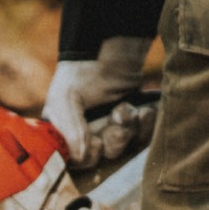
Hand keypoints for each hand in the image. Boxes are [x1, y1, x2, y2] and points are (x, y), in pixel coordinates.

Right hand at [42, 35, 152, 168]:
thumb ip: (70, 129)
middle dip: (113, 140)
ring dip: (131, 129)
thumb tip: (80, 157)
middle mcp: (85, 133)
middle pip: (102, 156)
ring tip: (130, 109)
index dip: (87, 156)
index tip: (95, 140)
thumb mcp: (67, 98)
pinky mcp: (131, 123)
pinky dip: (146, 125)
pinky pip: (142, 136)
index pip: (73, 160)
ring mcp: (109, 128)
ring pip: (124, 147)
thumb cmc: (82, 72)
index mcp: (63, 131)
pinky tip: (145, 110)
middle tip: (118, 122)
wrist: (113, 49)